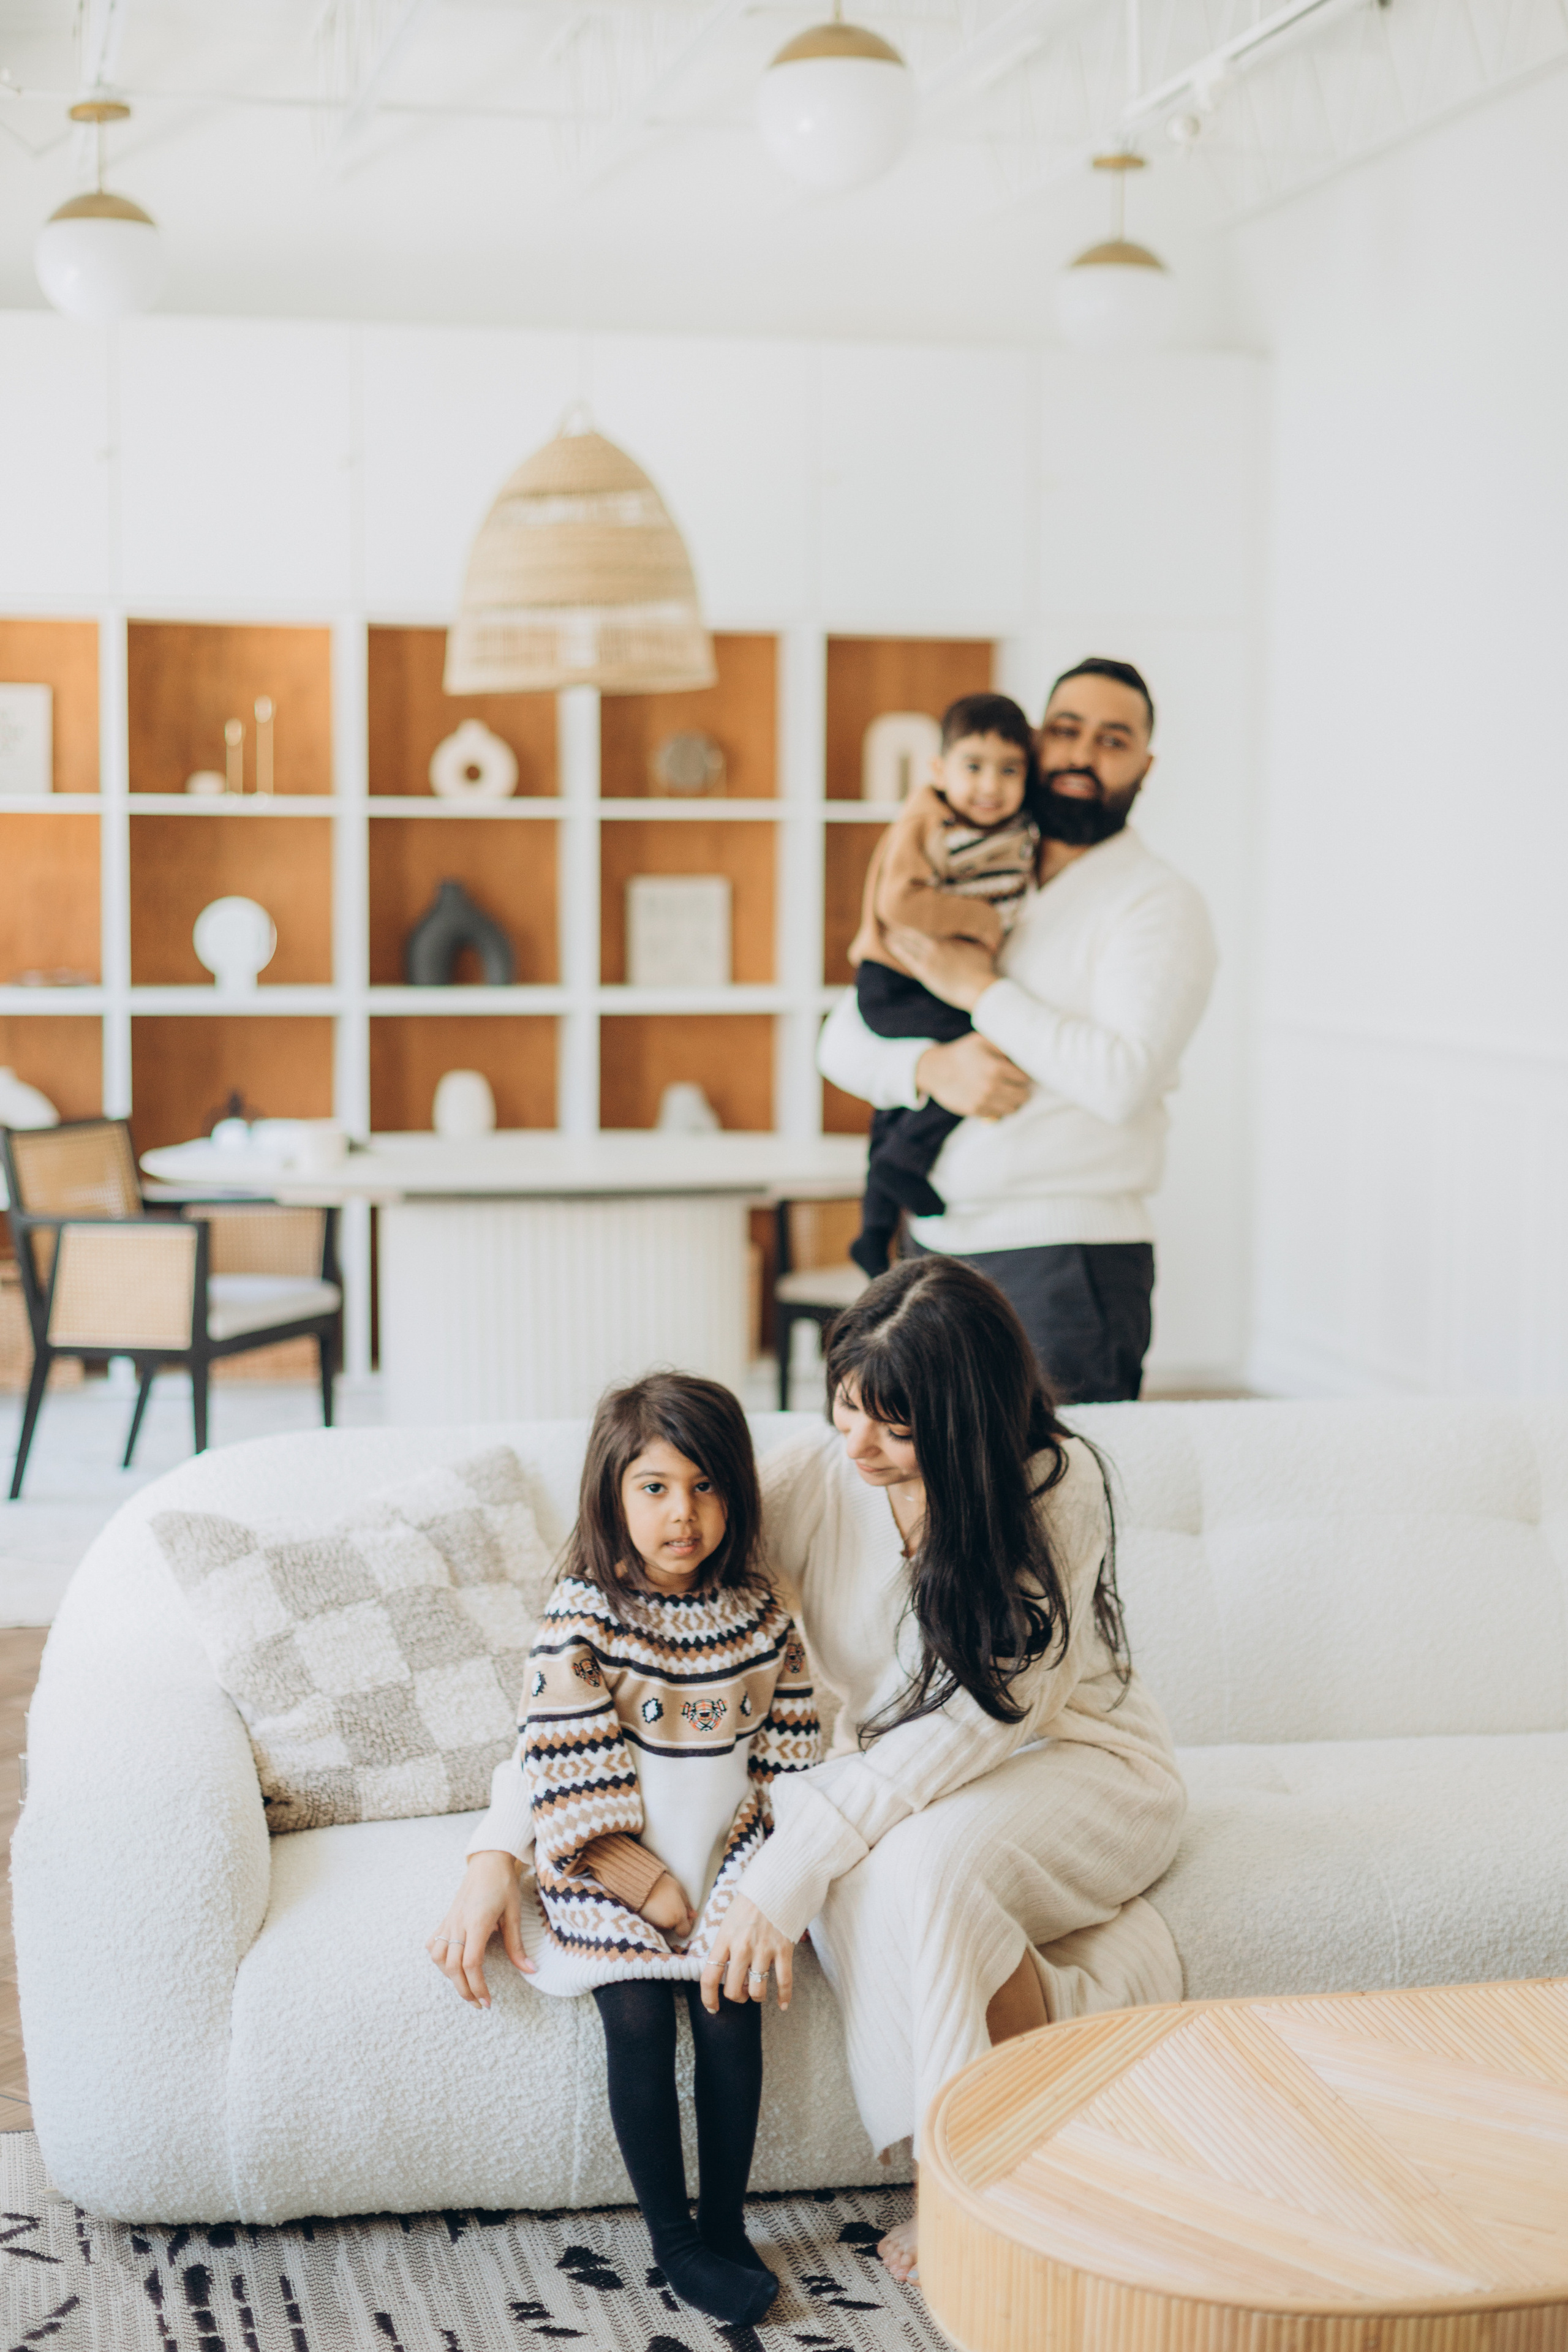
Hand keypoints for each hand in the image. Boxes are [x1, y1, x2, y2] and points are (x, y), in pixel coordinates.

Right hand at [427, 1849, 533, 2008]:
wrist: (488, 1860)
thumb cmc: (503, 1884)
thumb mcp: (514, 1913)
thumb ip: (517, 1945)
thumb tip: (530, 1970)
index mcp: (477, 1923)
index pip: (471, 1964)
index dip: (477, 1986)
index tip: (487, 2002)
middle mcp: (458, 1924)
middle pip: (452, 1967)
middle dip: (464, 1990)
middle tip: (478, 2004)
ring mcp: (449, 1921)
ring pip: (438, 1958)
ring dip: (450, 1977)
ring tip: (466, 1986)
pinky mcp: (445, 1918)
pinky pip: (433, 1944)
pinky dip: (439, 1959)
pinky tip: (450, 1964)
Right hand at [641, 1870, 695, 1938]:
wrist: (642, 1883)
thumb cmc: (664, 1885)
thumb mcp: (680, 1891)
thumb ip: (687, 1905)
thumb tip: (694, 1915)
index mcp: (678, 1917)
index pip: (685, 1932)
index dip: (687, 1925)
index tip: (685, 1914)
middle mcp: (667, 1924)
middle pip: (675, 1928)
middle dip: (676, 1920)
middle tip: (674, 1906)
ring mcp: (656, 1924)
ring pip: (665, 1926)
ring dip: (667, 1919)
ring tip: (664, 1904)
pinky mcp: (647, 1922)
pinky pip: (656, 1923)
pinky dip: (658, 1918)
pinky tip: (656, 1906)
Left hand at [699, 1894, 796, 2013]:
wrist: (776, 1883)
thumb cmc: (749, 1902)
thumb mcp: (728, 1920)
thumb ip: (723, 1944)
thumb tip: (718, 1968)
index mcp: (725, 1939)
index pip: (710, 1976)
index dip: (709, 1997)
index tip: (712, 2007)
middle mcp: (742, 1947)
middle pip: (733, 1989)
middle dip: (736, 1997)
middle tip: (739, 1993)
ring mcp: (764, 1950)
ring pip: (757, 1990)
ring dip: (756, 1996)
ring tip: (757, 1992)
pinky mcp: (784, 1949)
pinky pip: (784, 1981)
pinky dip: (784, 1997)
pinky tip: (783, 2004)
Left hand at [885, 927, 997, 1011]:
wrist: (979, 988)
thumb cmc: (982, 969)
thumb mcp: (981, 947)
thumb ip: (974, 936)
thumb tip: (979, 927)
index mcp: (949, 937)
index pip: (928, 924)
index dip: (915, 918)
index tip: (906, 912)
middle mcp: (937, 943)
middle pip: (914, 931)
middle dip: (900, 925)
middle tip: (887, 917)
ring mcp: (929, 957)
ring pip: (907, 942)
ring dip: (894, 935)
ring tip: (883, 930)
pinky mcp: (924, 971)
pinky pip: (906, 957)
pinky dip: (896, 948)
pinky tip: (888, 942)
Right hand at [915, 1033, 1030, 1119]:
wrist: (935, 1070)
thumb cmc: (962, 1053)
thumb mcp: (981, 1040)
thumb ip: (1003, 1044)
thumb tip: (1024, 1049)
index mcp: (996, 1068)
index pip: (1025, 1078)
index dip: (1024, 1075)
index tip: (1020, 1073)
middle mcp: (991, 1086)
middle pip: (1022, 1096)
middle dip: (1022, 1090)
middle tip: (1017, 1085)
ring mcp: (983, 1101)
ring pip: (1013, 1108)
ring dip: (1013, 1101)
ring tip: (1008, 1093)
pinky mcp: (975, 1110)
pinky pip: (998, 1115)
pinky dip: (1000, 1108)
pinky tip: (995, 1099)